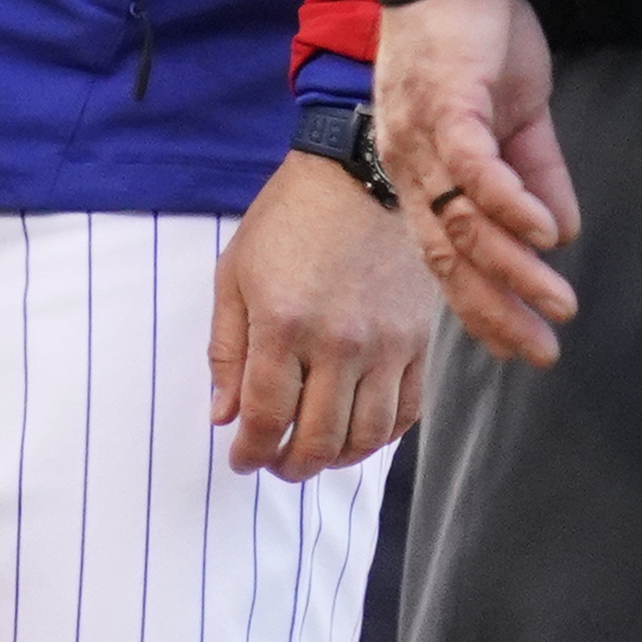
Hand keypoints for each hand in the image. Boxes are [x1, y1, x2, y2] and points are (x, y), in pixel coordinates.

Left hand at [209, 150, 438, 478]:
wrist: (360, 175)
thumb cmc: (288, 219)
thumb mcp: (235, 273)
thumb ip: (226, 349)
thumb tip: (223, 416)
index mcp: (284, 324)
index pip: (267, 418)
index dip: (250, 452)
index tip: (241, 459)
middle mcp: (339, 343)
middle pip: (317, 441)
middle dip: (288, 466)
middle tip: (274, 463)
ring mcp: (385, 346)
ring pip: (364, 439)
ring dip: (333, 461)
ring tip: (312, 454)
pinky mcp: (417, 343)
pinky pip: (405, 414)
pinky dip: (379, 438)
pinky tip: (355, 433)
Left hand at [374, 0, 581, 366]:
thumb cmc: (476, 37)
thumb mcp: (514, 117)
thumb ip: (534, 174)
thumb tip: (561, 235)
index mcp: (420, 174)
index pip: (445, 259)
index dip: (481, 308)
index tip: (522, 348)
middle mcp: (411, 165)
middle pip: (447, 257)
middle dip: (496, 311)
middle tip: (543, 353)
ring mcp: (423, 135)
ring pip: (462, 220)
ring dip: (513, 268)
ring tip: (559, 303)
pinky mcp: (446, 101)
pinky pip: (472, 166)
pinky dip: (508, 203)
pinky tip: (545, 234)